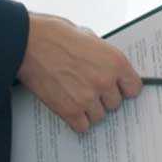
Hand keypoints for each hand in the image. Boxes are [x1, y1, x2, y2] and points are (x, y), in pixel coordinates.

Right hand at [17, 13, 142, 133]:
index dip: (124, 88)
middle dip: (104, 97)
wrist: (27, 43)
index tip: (118, 89)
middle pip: (115, 104)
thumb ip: (103, 56)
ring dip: (90, 109)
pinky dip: (77, 120)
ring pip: (99, 116)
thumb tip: (108, 68)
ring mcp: (87, 98)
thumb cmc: (55, 35)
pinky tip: (70, 107)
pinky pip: (82, 126)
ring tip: (76, 95)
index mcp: (115, 61)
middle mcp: (105, 81)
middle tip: (89, 88)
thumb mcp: (89, 38)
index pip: (134, 88)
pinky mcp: (69, 111)